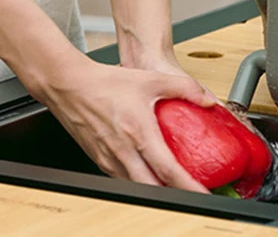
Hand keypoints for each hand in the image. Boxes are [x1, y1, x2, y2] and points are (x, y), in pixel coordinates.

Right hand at [39, 52, 216, 190]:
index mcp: (139, 134)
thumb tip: (208, 100)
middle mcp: (123, 153)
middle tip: (193, 194)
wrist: (70, 86)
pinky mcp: (100, 161)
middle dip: (175, 196)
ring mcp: (109, 161)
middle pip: (153, 190)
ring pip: (136, 188)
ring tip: (173, 186)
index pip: (168, 171)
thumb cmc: (106, 83)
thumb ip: (184, 88)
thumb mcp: (152, 79)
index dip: (188, 187)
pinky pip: (123, 180)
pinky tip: (147, 172)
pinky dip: (138, 182)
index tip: (204, 194)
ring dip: (156, 191)